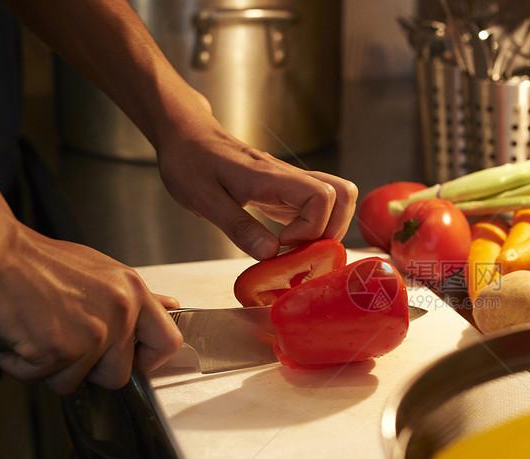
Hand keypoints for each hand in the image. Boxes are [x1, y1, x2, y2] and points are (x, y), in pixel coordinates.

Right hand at [0, 199, 182, 393]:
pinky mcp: (60, 350)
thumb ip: (137, 297)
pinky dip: (23, 364)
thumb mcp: (103, 273)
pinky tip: (20, 334)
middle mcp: (120, 312)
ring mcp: (92, 333)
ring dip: (50, 367)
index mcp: (133, 292)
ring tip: (39, 331)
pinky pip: (41, 378)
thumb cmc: (40, 263)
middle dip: (87, 369)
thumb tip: (170, 306)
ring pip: (74, 381)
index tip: (134, 361)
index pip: (168, 342)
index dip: (150, 361)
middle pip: (117, 376)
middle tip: (64, 340)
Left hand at [155, 104, 357, 260]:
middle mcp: (289, 177)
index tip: (283, 243)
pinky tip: (288, 242)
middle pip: (343, 194)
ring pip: (338, 198)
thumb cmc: (190, 161)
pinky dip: (314, 228)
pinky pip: (318, 206)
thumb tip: (271, 253)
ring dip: (328, 228)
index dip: (312, 228)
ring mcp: (290, 183)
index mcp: (271, 177)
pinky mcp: (286, 191)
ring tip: (299, 248)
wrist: (185, 135)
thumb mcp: (204, 199)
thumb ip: (239, 227)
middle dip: (332, 230)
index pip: (322, 197)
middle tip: (302, 249)